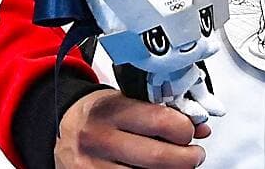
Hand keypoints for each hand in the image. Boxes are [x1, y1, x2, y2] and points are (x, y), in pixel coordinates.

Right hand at [55, 89, 210, 168]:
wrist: (63, 128)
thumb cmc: (100, 114)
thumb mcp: (127, 101)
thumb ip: (162, 112)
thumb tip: (200, 129)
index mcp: (111, 110)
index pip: (160, 121)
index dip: (185, 129)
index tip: (189, 131)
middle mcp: (99, 140)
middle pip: (158, 157)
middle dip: (187, 158)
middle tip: (193, 155)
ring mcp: (93, 168)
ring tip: (174, 164)